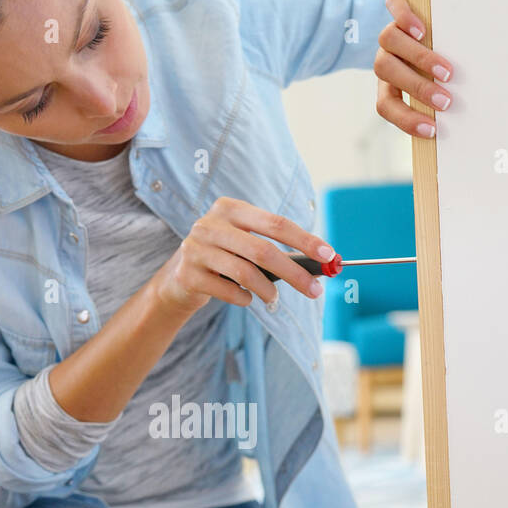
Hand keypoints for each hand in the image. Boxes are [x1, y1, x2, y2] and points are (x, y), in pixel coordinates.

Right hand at [152, 196, 335, 314]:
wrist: (179, 279)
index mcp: (230, 208)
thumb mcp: (244, 243)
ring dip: (268, 291)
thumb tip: (320, 263)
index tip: (328, 255)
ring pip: (245, 273)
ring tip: (274, 299)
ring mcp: (195, 249)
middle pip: (263, 250)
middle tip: (315, 290)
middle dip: (294, 273)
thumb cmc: (224, 258)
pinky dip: (244, 299)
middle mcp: (210, 224)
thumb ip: (274, 247)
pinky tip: (246, 298)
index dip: (304, 240)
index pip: (276, 223)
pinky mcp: (187, 274)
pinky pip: (228, 291)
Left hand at [374, 0, 453, 137]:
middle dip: (417, 89)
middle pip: (385, 70)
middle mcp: (386, 56)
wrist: (429, 17)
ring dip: (418, 58)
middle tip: (446, 101)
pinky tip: (423, 30)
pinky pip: (394, 6)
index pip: (386, 105)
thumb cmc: (441, 64)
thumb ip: (443, 99)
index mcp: (389, 82)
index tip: (432, 130)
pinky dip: (405, 17)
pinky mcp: (398, 3)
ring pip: (389, 40)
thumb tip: (474, 121)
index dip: (405, 119)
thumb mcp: (438, 86)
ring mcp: (391, 31)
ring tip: (447, 70)